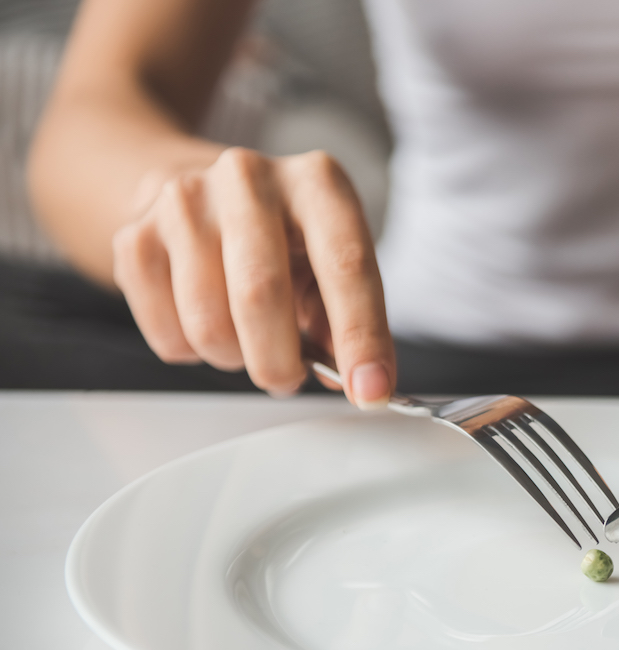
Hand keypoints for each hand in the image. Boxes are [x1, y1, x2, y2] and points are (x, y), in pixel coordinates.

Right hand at [112, 147, 394, 405]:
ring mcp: (183, 202)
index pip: (345, 264)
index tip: (371, 390)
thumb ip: (348, 317)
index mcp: (316, 182)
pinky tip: (208, 324)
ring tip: (248, 341)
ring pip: (208, 323)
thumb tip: (356, 379)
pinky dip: (194, 352)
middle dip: (280, 361)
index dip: (361, 336)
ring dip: (235, 358)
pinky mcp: (134, 236)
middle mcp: (248, 178)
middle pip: (261, 294)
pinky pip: (167, 334)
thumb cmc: (283, 238)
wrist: (201, 193)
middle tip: (288, 378)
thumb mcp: (332, 261)